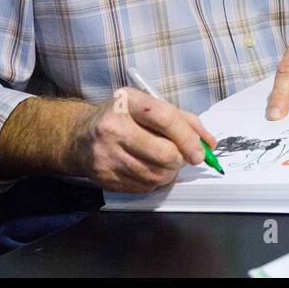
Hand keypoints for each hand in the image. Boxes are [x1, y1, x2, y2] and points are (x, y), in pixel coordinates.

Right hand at [67, 88, 217, 192]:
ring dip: (169, 172)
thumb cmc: (123, 118)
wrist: (79, 137)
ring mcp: (105, 153)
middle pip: (163, 152)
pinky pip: (143, 186)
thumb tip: (209, 143)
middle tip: (183, 158)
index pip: (166, 118)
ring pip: (155, 173)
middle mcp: (113, 126)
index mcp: (127, 101)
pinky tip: (148, 168)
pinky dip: (154, 180)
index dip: (188, 137)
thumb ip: (182, 120)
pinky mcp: (104, 176)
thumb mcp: (148, 107)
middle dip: (180, 159)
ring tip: (165, 162)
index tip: (201, 151)